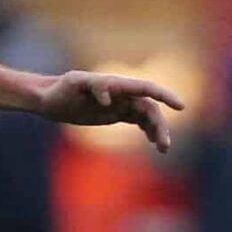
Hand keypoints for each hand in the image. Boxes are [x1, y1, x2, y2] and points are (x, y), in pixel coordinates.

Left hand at [37, 71, 184, 152]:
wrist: (50, 99)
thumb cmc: (60, 89)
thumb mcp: (73, 83)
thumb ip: (92, 85)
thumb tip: (109, 98)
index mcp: (116, 85)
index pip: (146, 88)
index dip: (165, 96)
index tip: (181, 107)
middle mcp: (123, 93)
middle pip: (150, 108)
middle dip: (160, 125)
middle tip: (164, 146)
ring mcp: (121, 104)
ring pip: (147, 117)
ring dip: (157, 131)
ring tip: (162, 149)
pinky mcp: (116, 114)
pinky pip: (139, 122)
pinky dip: (149, 131)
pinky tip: (155, 144)